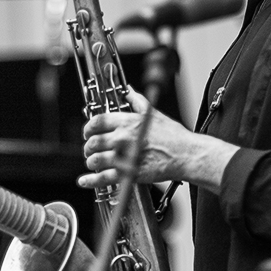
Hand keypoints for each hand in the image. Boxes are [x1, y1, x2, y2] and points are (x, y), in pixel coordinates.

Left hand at [78, 88, 238, 193]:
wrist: (186, 154)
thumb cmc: (173, 136)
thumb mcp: (154, 113)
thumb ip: (137, 101)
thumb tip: (129, 91)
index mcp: (128, 122)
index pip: (98, 121)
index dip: (88, 128)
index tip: (88, 132)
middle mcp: (124, 138)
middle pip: (94, 142)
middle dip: (88, 147)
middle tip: (90, 150)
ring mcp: (125, 156)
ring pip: (96, 160)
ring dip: (91, 162)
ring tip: (93, 163)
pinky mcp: (129, 173)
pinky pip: (104, 177)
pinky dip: (91, 180)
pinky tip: (85, 180)